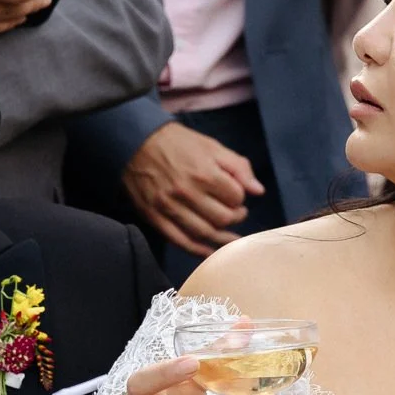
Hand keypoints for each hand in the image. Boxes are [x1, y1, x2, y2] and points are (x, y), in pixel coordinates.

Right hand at [122, 122, 265, 258]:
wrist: (135, 142)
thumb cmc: (177, 143)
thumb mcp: (211, 146)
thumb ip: (238, 166)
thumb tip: (258, 191)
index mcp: (204, 173)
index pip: (235, 197)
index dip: (239, 197)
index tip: (234, 195)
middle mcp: (188, 193)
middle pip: (222, 218)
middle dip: (234, 217)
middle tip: (234, 212)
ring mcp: (170, 207)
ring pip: (204, 233)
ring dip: (221, 236)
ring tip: (228, 232)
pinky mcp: (155, 217)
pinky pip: (180, 241)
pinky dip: (198, 250)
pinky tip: (209, 251)